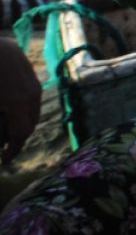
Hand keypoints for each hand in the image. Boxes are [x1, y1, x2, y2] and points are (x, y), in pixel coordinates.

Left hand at [0, 38, 40, 163]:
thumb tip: (3, 139)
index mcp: (19, 102)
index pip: (22, 134)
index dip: (13, 150)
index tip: (3, 160)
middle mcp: (32, 93)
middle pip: (30, 123)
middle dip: (16, 137)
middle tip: (2, 146)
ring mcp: (33, 82)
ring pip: (32, 110)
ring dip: (19, 122)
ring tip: (3, 124)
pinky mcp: (29, 73)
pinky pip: (30, 98)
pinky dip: (21, 108)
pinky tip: (6, 106)